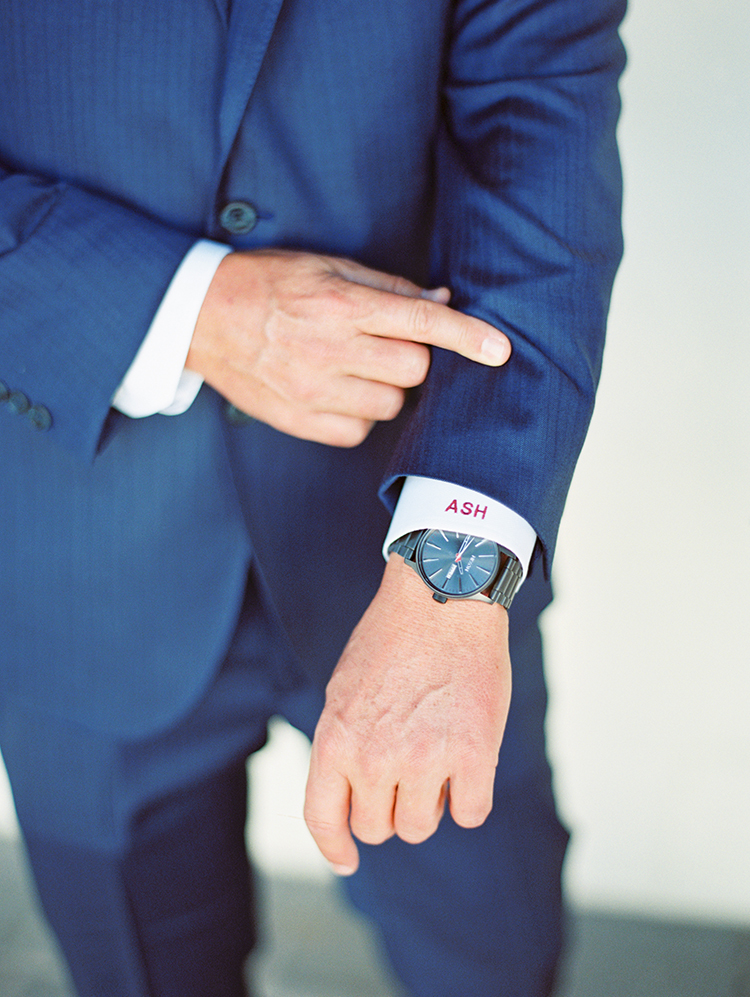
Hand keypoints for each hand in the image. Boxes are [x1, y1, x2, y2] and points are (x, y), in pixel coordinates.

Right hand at [187, 249, 510, 446]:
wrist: (202, 319)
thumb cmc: (269, 285)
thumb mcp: (328, 268)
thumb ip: (388, 287)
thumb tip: (441, 296)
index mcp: (342, 306)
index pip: (422, 321)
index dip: (466, 336)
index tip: (500, 350)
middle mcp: (332, 351)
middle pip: (414, 370)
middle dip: (413, 357)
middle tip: (384, 343)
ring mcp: (316, 392)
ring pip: (392, 405)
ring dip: (386, 387)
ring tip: (354, 366)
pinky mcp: (302, 422)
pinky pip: (360, 430)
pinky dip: (360, 413)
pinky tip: (336, 390)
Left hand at [303, 554, 510, 874]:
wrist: (443, 598)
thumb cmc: (394, 637)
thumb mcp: (344, 689)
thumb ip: (342, 743)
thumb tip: (348, 792)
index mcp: (335, 739)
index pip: (323, 817)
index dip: (334, 846)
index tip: (347, 859)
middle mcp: (373, 757)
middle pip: (376, 828)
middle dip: (390, 807)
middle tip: (407, 769)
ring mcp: (423, 760)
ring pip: (420, 826)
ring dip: (430, 802)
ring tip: (438, 757)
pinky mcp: (472, 755)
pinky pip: (471, 813)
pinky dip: (471, 797)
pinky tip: (470, 762)